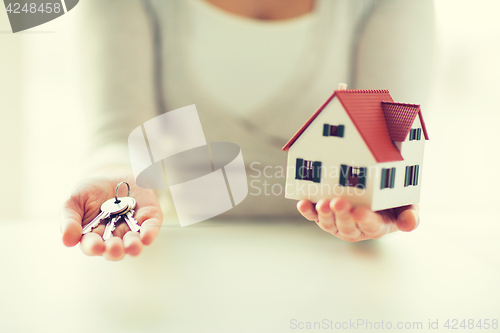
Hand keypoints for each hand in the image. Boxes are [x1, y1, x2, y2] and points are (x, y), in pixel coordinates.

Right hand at [60, 175, 162, 259]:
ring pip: (134, 244)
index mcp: (93, 236)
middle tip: (114, 247)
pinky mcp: (148, 220)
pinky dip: (150, 233)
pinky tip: (147, 236)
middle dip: (114, 250)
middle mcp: (114, 237)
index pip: (93, 246)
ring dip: (133, 246)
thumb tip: (66, 240)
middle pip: (115, 250)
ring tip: (132, 246)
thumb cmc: (91, 192)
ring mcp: (132, 230)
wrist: (114, 176)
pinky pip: (151, 229)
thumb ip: (69, 219)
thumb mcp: (74, 201)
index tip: (95, 246)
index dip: (94, 247)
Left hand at [297, 197, 418, 241]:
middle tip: (338, 203)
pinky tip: (303, 204)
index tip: (361, 212)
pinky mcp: (324, 216)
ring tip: (323, 204)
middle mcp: (355, 228)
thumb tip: (409, 224)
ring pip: (330, 223)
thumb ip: (410, 215)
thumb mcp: (407, 206)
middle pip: (348, 225)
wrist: (375, 196)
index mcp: (377, 226)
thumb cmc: (392, 202)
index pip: (371, 226)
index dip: (365, 220)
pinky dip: (308, 211)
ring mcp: (338, 223)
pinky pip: (314, 216)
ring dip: (324, 214)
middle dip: (342, 215)